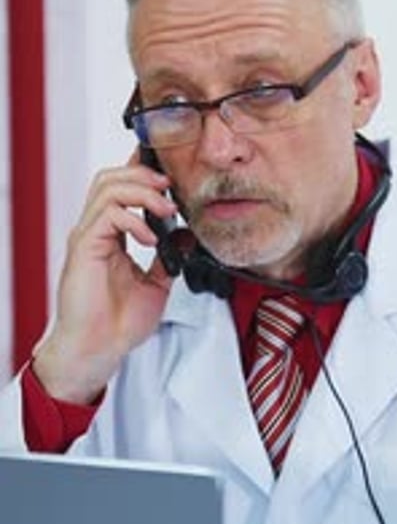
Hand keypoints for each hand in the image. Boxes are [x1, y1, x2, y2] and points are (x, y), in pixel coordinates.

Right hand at [33, 151, 175, 402]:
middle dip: (143, 176)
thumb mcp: (156, 284)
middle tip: (171, 188)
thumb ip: (168, 256)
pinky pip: (106, 215)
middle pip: (110, 178)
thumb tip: (186, 234)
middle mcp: (95, 231)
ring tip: (165, 209)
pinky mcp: (84, 248)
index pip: (120, 189)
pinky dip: (133, 218)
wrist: (99, 349)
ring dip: (142, 192)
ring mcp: (87, 237)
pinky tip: (150, 237)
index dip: (142, 174)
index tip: (170, 175)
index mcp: (109, 236)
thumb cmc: (118, 324)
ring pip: (107, 188)